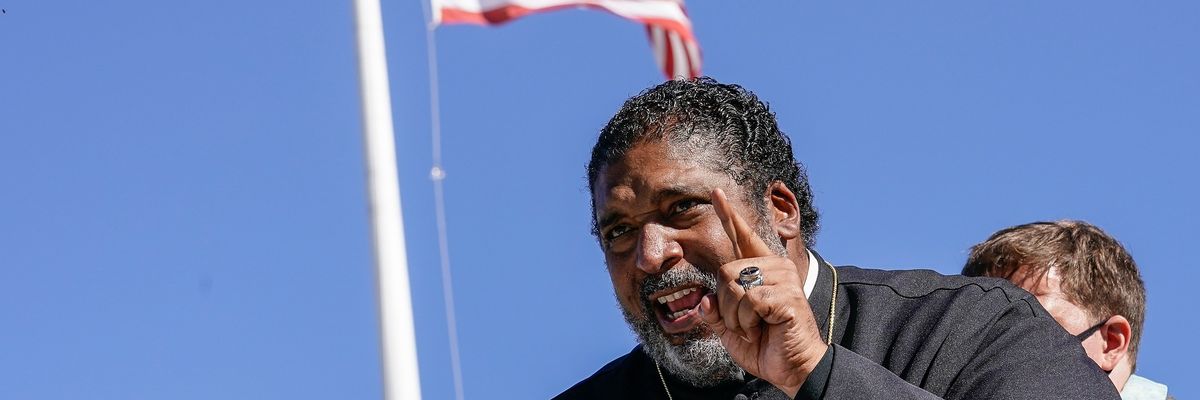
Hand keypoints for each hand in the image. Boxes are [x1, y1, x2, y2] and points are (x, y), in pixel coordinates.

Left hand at [697, 188, 827, 396]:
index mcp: (761, 270)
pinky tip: (763, 329)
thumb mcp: (730, 328)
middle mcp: (774, 267)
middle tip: (743, 324)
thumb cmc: (764, 346)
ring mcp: (784, 279)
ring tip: (754, 328)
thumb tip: (705, 298)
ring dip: (736, 316)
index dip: (728, 215)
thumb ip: (715, 310)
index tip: (716, 193)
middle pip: (725, 271)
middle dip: (725, 305)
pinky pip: (749, 301)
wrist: (792, 369)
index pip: (741, 237)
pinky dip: (747, 322)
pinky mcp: (788, 294)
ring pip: (735, 286)